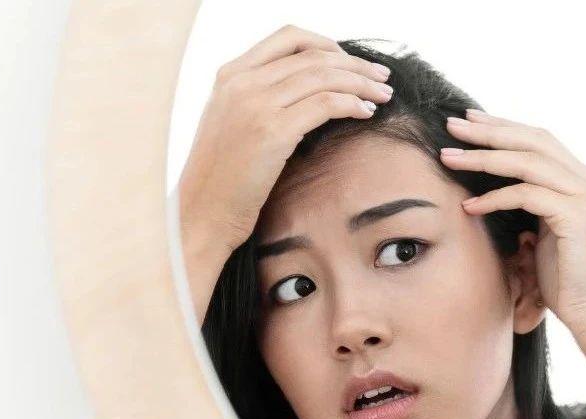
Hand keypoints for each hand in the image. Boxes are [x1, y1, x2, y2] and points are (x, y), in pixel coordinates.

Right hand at [177, 24, 393, 255]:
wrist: (201, 213)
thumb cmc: (223, 178)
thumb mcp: (233, 124)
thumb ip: (261, 99)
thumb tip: (310, 90)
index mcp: (230, 75)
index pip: (288, 38)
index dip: (327, 44)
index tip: (351, 62)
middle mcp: (241, 82)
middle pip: (314, 56)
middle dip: (355, 64)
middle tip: (382, 76)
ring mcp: (255, 105)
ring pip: (325, 76)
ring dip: (362, 83)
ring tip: (384, 95)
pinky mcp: (272, 131)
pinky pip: (326, 104)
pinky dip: (353, 104)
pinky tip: (367, 113)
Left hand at [439, 110, 585, 339]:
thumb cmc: (570, 284)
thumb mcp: (550, 234)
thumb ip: (536, 204)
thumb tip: (500, 185)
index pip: (543, 142)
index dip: (506, 128)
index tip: (471, 122)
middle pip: (535, 141)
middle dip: (491, 130)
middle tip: (453, 124)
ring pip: (528, 162)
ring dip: (484, 157)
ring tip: (449, 158)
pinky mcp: (578, 216)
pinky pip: (526, 195)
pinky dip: (494, 197)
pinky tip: (469, 206)